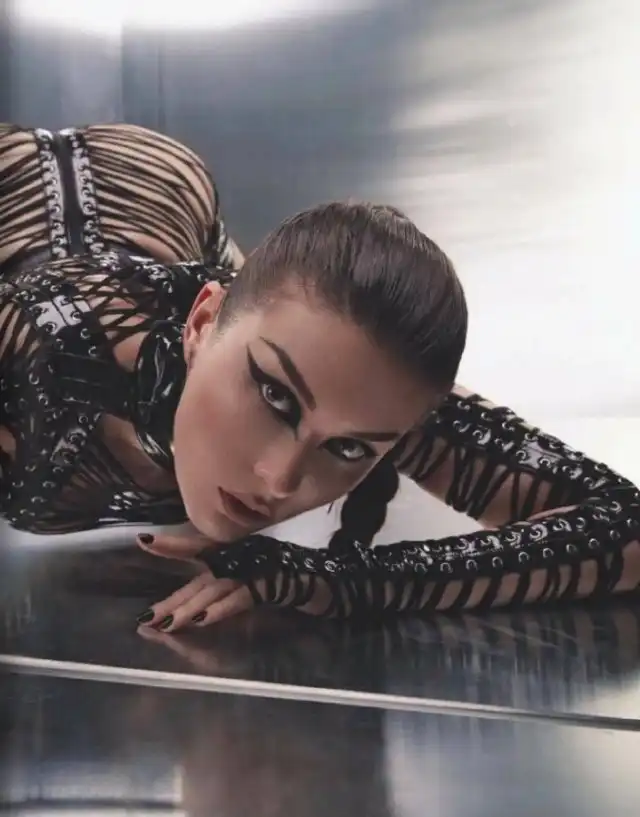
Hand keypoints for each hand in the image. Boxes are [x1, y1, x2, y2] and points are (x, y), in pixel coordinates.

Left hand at [136, 530, 336, 629]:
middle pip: (203, 579)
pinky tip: (202, 620)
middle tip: (146, 619)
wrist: (335, 581)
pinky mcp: (273, 583)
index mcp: (240, 552)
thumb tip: (202, 602)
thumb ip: (235, 585)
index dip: (174, 544)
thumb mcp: (260, 578)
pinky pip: (242, 595)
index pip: (201, 546)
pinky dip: (221, 607)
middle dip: (174, 599)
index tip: (144, 542)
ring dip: (189, 607)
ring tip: (164, 624)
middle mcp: (245, 556)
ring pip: (216, 588)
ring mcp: (258, 568)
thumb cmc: (299, 577)